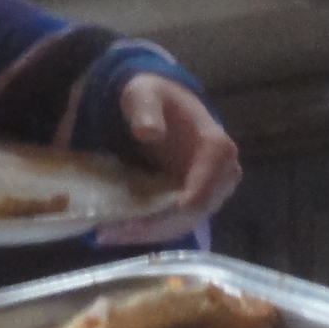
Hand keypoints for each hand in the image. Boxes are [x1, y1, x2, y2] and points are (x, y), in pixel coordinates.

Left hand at [95, 75, 242, 246]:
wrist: (161, 102)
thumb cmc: (154, 96)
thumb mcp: (145, 94)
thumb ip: (146, 110)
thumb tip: (148, 133)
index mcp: (217, 149)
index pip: (204, 191)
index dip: (173, 211)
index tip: (138, 221)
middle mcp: (222, 175)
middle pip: (192, 214)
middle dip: (152, 227)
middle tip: (110, 231)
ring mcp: (210, 190)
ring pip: (182, 224)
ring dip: (146, 233)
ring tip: (107, 233)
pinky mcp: (193, 199)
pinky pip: (174, 221)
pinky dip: (147, 229)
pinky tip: (116, 230)